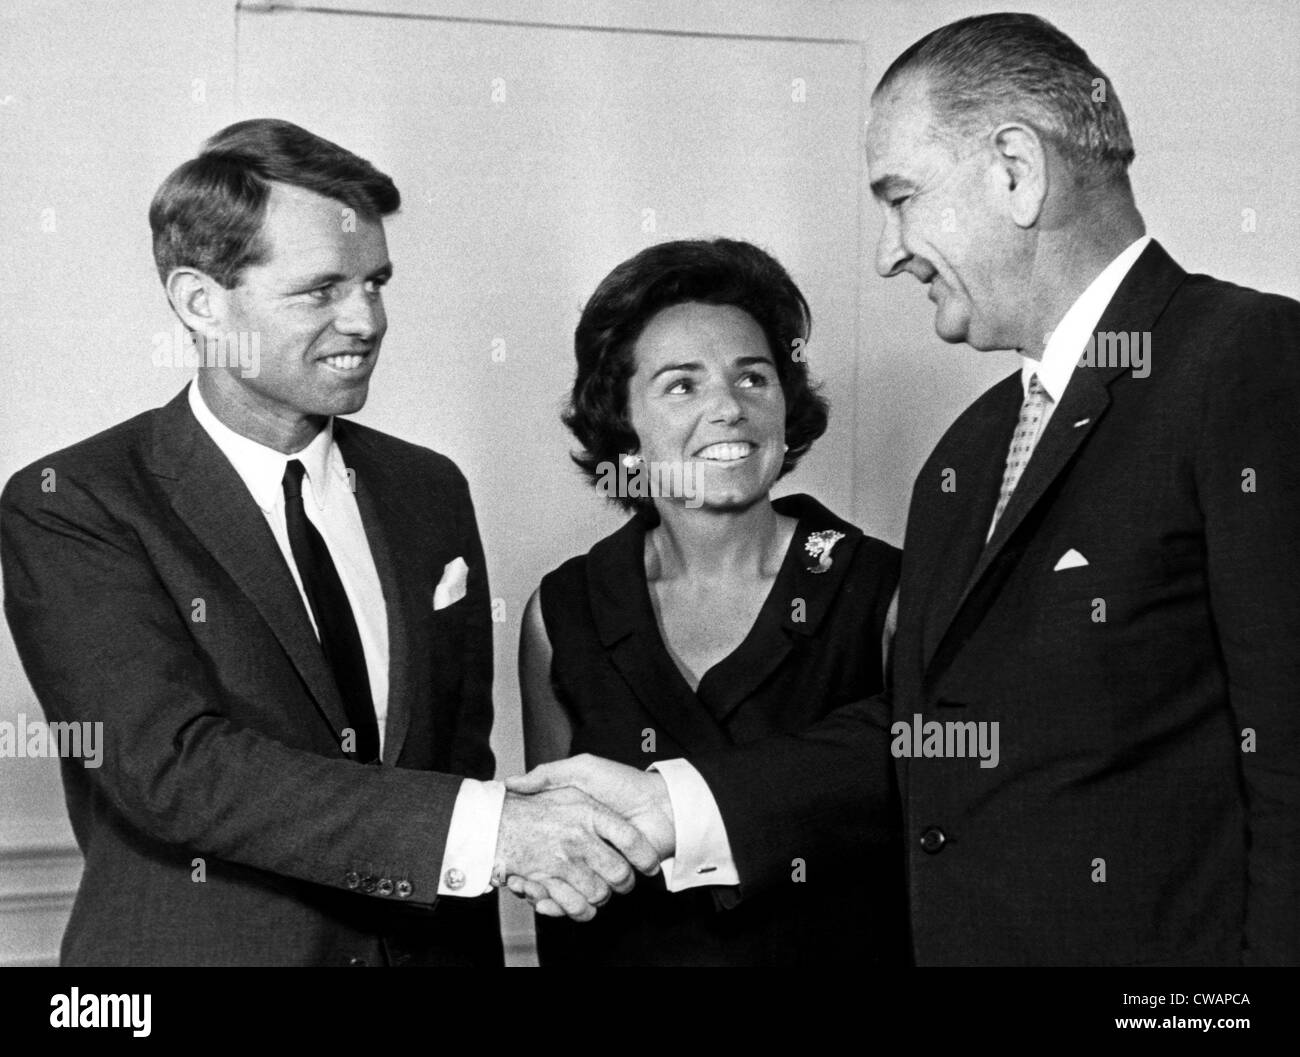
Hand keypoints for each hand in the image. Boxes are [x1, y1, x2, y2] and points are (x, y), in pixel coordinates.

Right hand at [503, 756, 676, 918]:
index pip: (539, 840)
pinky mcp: (604, 881)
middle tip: (512, 873)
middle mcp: (581, 844)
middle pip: (545, 867)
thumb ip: (550, 773)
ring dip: (542, 889)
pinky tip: (542, 896)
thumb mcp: (582, 769)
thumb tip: (513, 783)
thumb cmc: (624, 784)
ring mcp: (592, 864)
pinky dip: (558, 904)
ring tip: (524, 884)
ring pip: (558, 886)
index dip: (521, 847)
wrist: (662, 807)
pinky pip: (574, 900)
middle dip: (530, 872)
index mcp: (574, 820)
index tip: (506, 849)